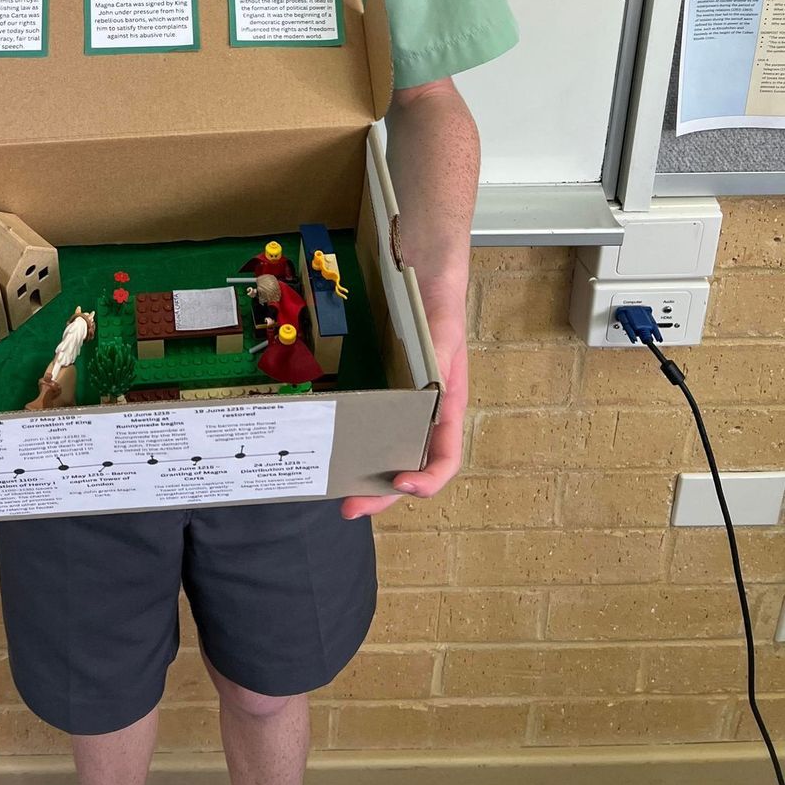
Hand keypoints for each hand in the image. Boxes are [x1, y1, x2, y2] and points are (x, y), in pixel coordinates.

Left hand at [341, 299, 468, 519]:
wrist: (426, 277)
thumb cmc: (441, 307)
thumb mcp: (443, 332)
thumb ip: (439, 359)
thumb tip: (434, 389)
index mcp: (449, 409)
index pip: (446, 459)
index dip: (427, 480)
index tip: (401, 483)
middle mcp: (427, 415)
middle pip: (410, 468)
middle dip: (383, 495)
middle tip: (350, 508)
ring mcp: (402, 407)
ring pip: (387, 454)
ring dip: (368, 479)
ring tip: (339, 493)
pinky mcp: (381, 394)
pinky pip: (370, 427)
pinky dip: (356, 447)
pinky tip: (334, 452)